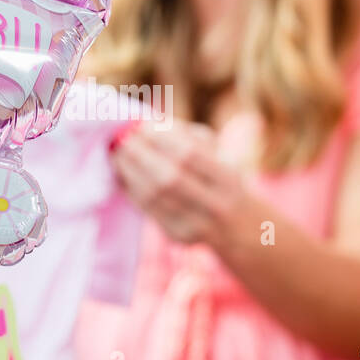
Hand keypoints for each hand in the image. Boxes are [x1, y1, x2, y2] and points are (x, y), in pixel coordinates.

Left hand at [109, 119, 247, 245]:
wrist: (242, 228)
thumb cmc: (223, 180)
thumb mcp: (220, 155)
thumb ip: (189, 137)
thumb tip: (148, 122)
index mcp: (229, 179)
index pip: (190, 154)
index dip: (162, 137)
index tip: (142, 125)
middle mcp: (216, 205)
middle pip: (170, 178)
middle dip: (140, 154)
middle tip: (122, 138)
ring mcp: (197, 225)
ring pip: (155, 197)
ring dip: (130, 171)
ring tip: (117, 154)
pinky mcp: (179, 237)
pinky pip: (149, 211)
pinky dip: (132, 190)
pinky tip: (123, 175)